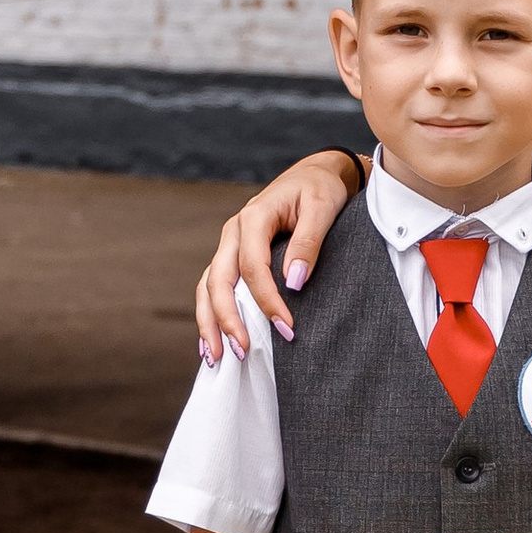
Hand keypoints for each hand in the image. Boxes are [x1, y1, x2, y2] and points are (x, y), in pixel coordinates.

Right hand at [194, 152, 360, 363]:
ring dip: (210, 322)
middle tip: (241, 352)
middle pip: (218, 280)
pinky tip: (213, 342)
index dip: (266, 301)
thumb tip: (294, 282)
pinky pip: (214, 287)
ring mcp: (230, 244)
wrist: (315, 174)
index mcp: (254, 217)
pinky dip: (211, 314)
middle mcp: (234, 231)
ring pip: (208, 287)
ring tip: (216, 358)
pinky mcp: (234, 255)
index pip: (252, 267)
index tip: (286, 328)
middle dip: (226, 319)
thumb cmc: (321, 189)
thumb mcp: (323, 208)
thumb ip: (308, 243)